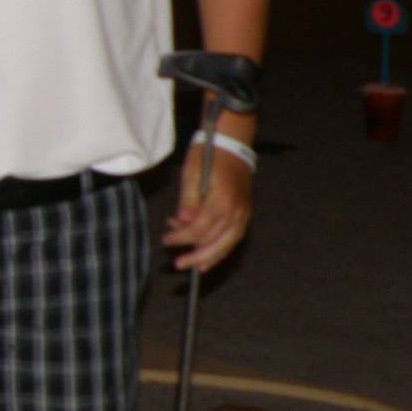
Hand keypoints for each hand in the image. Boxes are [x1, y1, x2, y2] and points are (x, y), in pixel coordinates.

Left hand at [162, 137, 252, 272]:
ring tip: (195, 266)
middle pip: (215, 242)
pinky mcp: (245, 214)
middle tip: (178, 264)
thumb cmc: (208, 155)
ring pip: (228, 244)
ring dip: (210, 257)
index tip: (166, 240)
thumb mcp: (192, 173)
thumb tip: (182, 222)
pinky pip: (234, 237)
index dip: (181, 237)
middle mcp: (236, 211)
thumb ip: (188, 200)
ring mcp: (243, 214)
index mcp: (221, 200)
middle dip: (196, 255)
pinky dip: (222, 249)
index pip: (199, 228)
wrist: (232, 144)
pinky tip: (210, 258)